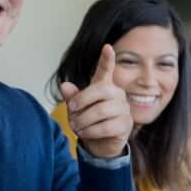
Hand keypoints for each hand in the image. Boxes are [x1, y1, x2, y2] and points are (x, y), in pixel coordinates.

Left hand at [60, 44, 132, 158]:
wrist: (98, 143)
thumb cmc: (87, 120)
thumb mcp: (75, 108)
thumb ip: (71, 97)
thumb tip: (64, 85)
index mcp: (103, 86)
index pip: (106, 70)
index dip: (107, 59)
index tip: (107, 47)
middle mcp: (116, 94)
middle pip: (100, 90)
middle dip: (81, 101)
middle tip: (70, 110)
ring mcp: (123, 108)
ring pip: (101, 111)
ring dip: (83, 120)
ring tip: (75, 126)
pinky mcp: (126, 124)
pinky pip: (106, 127)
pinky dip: (90, 131)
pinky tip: (84, 132)